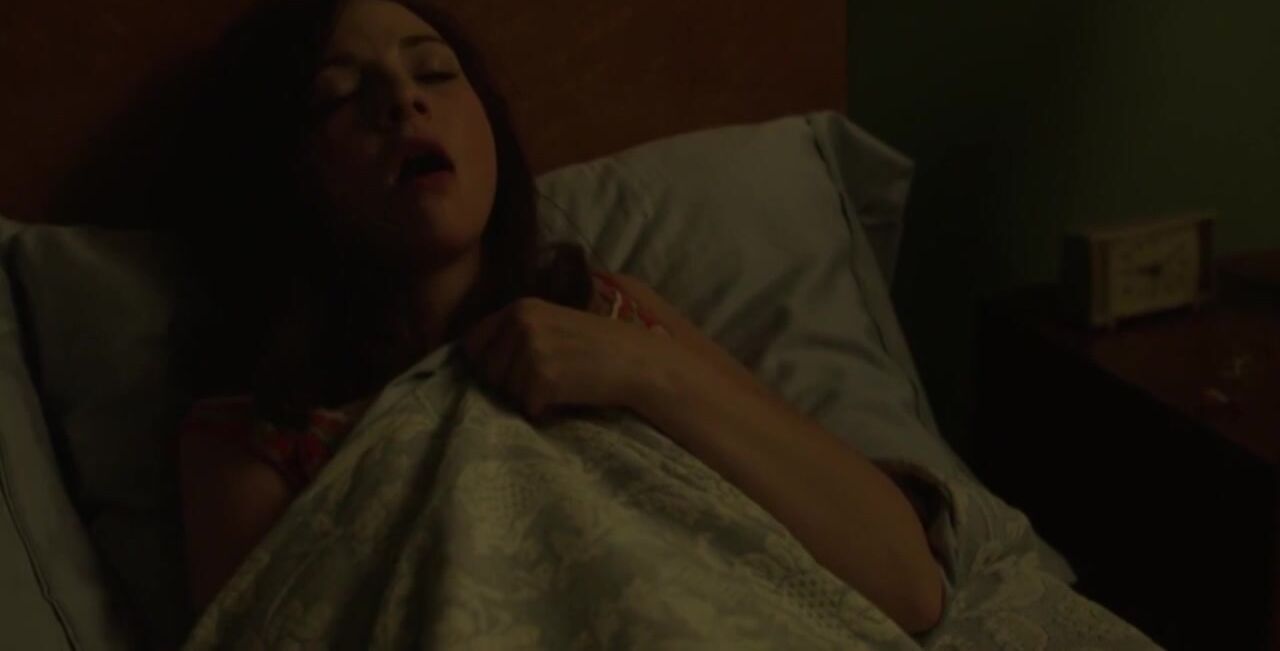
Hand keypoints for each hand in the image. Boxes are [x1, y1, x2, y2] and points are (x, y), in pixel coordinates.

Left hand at [461, 297, 678, 422]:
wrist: (637, 361)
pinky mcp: (542, 379)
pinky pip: (526, 406)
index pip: (472, 342)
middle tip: (542, 380)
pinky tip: (566, 396)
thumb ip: (517, 332)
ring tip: (559, 385)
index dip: (486, 362)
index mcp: (520, 307)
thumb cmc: (598, 346)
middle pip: (486, 370)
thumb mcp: (554, 323)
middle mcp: (520, 324)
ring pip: (504, 391)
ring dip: (526, 397)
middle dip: (507, 383)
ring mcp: (530, 351)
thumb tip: (476, 359)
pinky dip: (543, 409)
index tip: (506, 372)